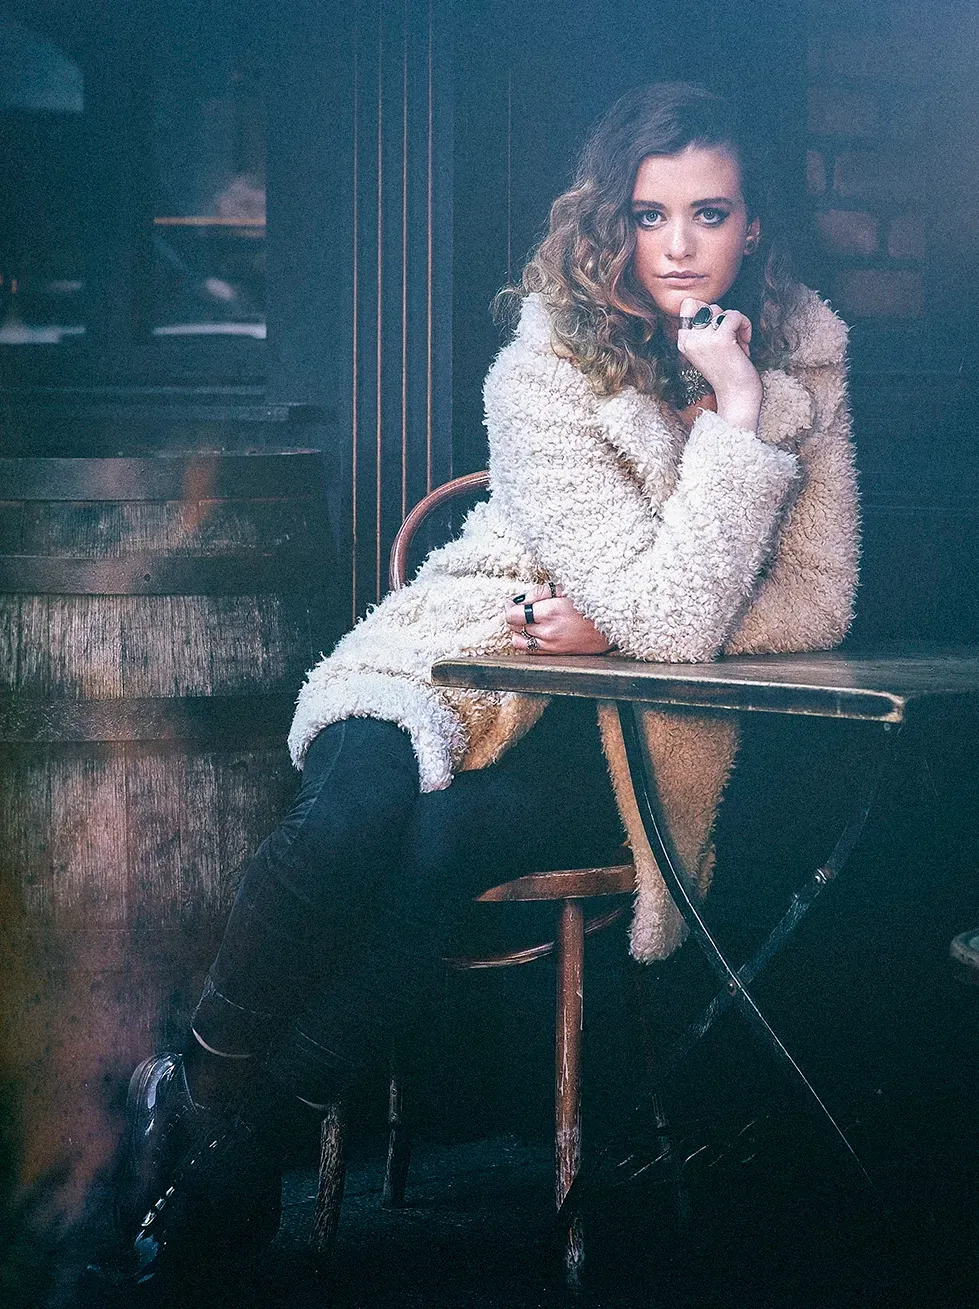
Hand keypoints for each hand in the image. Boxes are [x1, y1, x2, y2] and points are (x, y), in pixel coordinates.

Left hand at [505, 583, 610, 654]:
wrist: (612, 625)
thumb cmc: (591, 603)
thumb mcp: (566, 589)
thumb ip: (540, 592)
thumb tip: (521, 599)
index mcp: (549, 612)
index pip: (513, 615)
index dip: (509, 607)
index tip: (511, 602)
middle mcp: (547, 632)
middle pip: (515, 628)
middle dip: (514, 617)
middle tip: (519, 609)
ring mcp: (552, 646)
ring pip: (519, 643)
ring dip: (519, 632)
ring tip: (527, 623)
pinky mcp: (557, 654)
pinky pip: (531, 652)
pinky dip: (528, 643)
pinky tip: (536, 633)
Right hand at [677, 298, 761, 431]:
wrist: (736, 396)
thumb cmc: (727, 373)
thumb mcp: (708, 348)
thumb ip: (704, 328)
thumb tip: (709, 305)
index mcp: (683, 342)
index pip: (688, 305)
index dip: (708, 312)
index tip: (718, 331)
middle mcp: (689, 340)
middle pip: (708, 307)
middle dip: (724, 320)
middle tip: (731, 341)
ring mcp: (703, 339)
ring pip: (721, 310)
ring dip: (736, 325)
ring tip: (738, 344)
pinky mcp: (720, 339)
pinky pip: (734, 315)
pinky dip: (745, 326)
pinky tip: (745, 344)